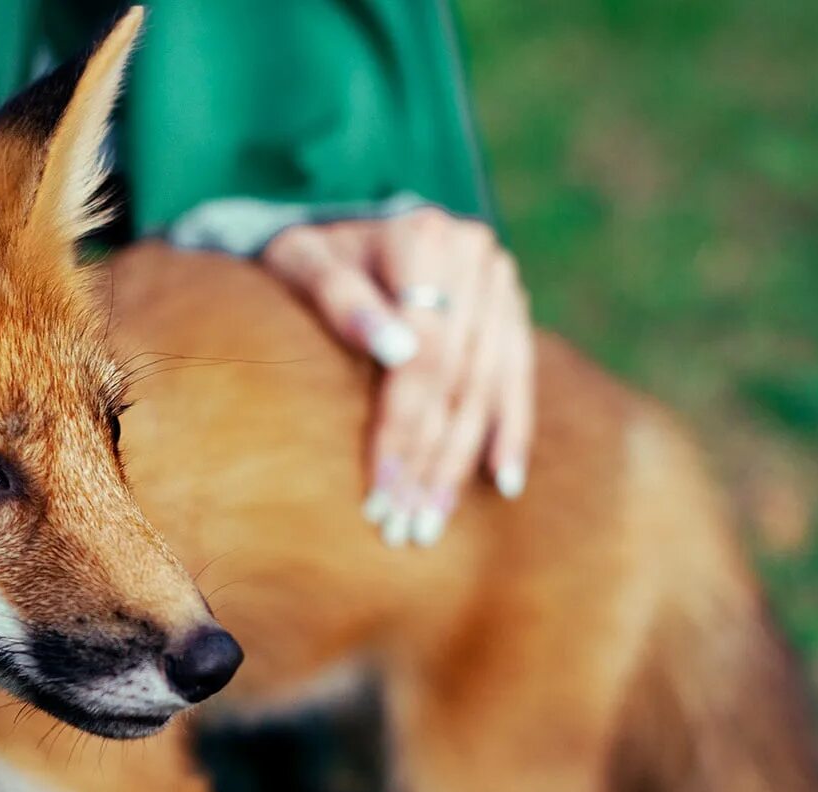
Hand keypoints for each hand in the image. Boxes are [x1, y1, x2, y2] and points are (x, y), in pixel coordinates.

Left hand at [260, 206, 534, 546]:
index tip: (380, 492)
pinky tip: (503, 483)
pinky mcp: (510, 307)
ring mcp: (499, 280)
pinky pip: (518, 377)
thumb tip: (397, 350)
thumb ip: (340, 297)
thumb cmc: (304, 257)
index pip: (425, 353)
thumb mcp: (299, 264)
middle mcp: (473, 253)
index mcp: (424, 237)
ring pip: (488, 387)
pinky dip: (510, 431)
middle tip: (404, 528)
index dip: (404, 428)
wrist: (335, 237)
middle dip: (431, 461)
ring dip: (461, 462)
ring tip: (432, 521)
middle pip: (458, 377)